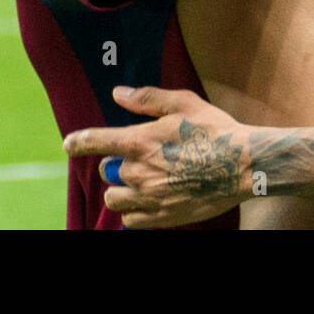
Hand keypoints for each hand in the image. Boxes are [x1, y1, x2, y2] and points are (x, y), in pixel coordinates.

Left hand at [62, 85, 246, 228]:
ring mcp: (149, 198)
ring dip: (121, 190)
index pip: (95, 141)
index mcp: (140, 141)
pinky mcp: (162, 217)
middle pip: (106, 171)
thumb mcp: (184, 103)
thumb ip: (148, 99)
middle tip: (139, 158)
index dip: (78, 141)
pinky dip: (134, 212)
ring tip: (140, 183)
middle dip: (115, 164)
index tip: (69, 143)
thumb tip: (118, 93)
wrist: (244, 165)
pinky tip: (149, 201)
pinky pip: (131, 220)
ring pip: (114, 199)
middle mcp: (139, 172)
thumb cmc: (216, 129)